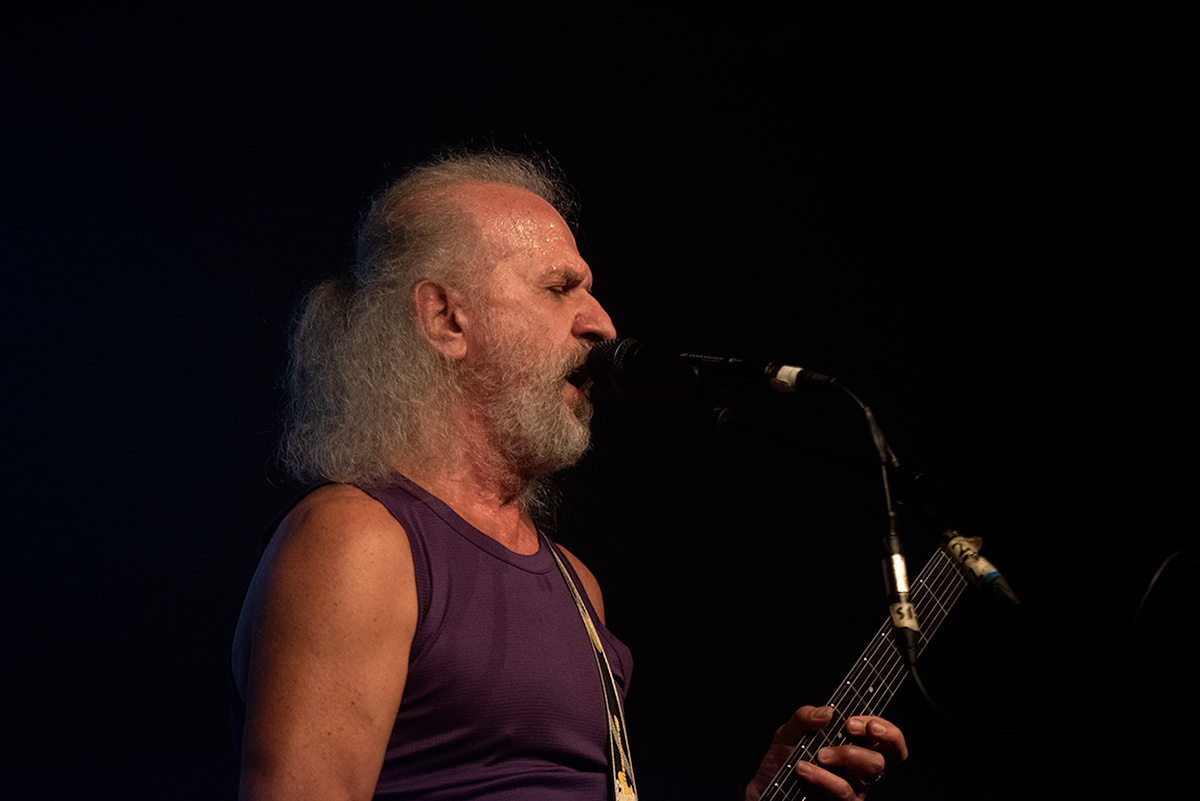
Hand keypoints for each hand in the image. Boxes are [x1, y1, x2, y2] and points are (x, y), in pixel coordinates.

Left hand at [745, 705, 907, 800]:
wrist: (764, 789)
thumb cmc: (782, 761)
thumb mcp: (788, 732)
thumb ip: (805, 717)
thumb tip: (828, 712)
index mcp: (854, 746)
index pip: (887, 737)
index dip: (883, 727)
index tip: (854, 720)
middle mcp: (859, 769)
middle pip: (889, 754)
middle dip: (876, 736)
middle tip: (849, 727)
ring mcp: (853, 788)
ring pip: (872, 771)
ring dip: (847, 754)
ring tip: (819, 753)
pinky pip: (845, 792)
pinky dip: (825, 778)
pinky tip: (805, 769)